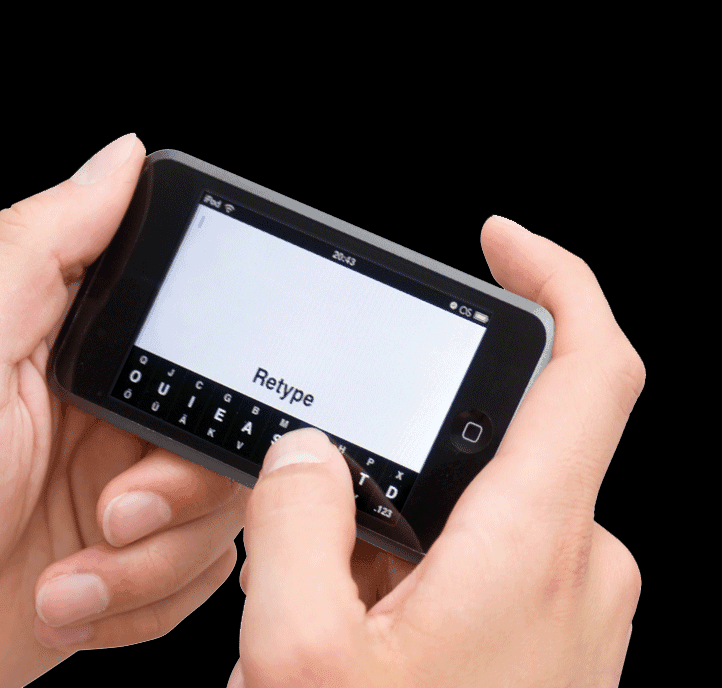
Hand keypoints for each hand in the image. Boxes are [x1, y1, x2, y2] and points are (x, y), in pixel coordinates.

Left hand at [0, 135, 246, 686]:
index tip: (169, 426)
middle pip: (227, 434)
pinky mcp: (138, 564)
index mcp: (87, 355)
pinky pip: (202, 575)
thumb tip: (118, 160)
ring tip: (73, 571)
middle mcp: (118, 420)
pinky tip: (75, 597)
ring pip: (223, 513)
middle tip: (111, 509)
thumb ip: (42, 245)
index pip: (200, 340)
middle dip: (179, 493)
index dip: (212, 381)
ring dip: (153, 560)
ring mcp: (133, 494)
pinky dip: (145, 600)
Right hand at [231, 216, 643, 686]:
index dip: (555, 278)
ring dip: (407, 518)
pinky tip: (366, 611)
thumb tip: (307, 454)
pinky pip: (494, 560)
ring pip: (487, 506)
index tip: (502, 239)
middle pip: (503, 438)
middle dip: (409, 442)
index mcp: (533, 547)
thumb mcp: (299, 661)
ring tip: (335, 585)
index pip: (590, 366)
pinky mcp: (554, 642)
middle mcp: (579, 569)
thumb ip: (293, 527)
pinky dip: (427, 560)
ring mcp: (573, 610)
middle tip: (330, 500)